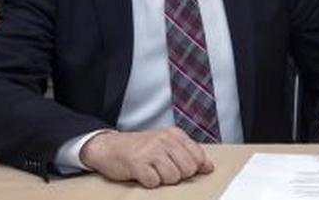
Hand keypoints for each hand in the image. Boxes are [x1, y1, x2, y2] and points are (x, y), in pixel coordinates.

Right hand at [80, 128, 212, 187]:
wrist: (110, 147)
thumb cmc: (141, 148)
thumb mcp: (167, 145)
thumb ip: (189, 154)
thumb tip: (209, 167)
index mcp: (175, 135)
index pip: (198, 157)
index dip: (192, 168)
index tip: (182, 168)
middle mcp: (164, 140)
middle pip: (188, 169)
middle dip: (178, 175)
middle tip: (164, 170)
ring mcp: (151, 151)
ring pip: (173, 177)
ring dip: (163, 180)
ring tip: (153, 171)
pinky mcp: (138, 164)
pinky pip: (154, 182)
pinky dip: (149, 183)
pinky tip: (143, 175)